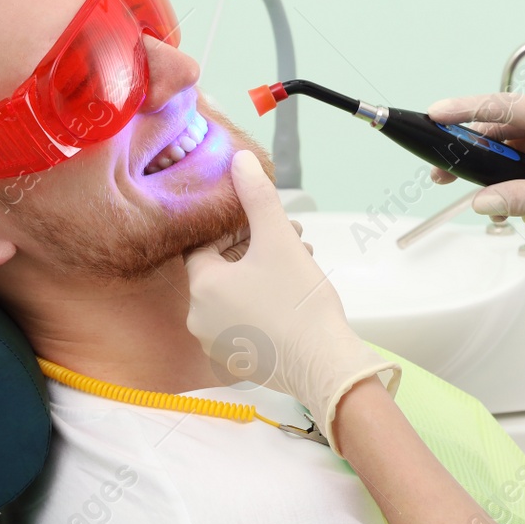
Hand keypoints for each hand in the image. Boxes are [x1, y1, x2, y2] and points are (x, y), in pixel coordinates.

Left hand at [184, 150, 398, 453]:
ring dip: (258, 276)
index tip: (260, 227)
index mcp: (202, 288)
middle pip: (219, 271)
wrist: (325, 363)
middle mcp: (199, 319)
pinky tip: (290, 298)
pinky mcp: (237, 361)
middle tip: (286, 241)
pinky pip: (241, 322)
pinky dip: (259, 305)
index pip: (203, 247)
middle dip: (252, 250)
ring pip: (232, 297)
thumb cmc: (300, 303)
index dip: (232, 231)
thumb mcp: (279, 239)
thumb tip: (239, 160)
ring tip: (295, 267)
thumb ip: (257, 196)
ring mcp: (217, 344)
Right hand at [427, 93, 524, 313]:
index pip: (508, 106)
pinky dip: (518, 182)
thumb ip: (523, 199)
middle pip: (510, 129)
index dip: (468, 110)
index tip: (435, 116)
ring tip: (469, 193)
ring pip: (523, 151)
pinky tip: (505, 202)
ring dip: (496, 171)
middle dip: (474, 150)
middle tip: (440, 172)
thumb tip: (481, 201)